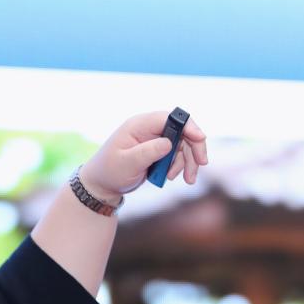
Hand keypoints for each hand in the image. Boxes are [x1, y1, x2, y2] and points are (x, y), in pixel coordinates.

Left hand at [78, 111, 208, 201]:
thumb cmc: (110, 172)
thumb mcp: (127, 163)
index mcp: (139, 125)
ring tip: (188, 180)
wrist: (102, 185)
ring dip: (189, 162)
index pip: (169, 117)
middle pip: (182, 130)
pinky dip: (181, 166)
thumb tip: (169, 143)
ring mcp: (155, 139)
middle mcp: (149, 129)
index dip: (187, 126)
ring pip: (183, 145)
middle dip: (194, 147)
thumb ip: (148, 152)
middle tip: (202, 164)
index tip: (200, 138)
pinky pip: (178, 155)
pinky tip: (174, 178)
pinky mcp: (158, 151)